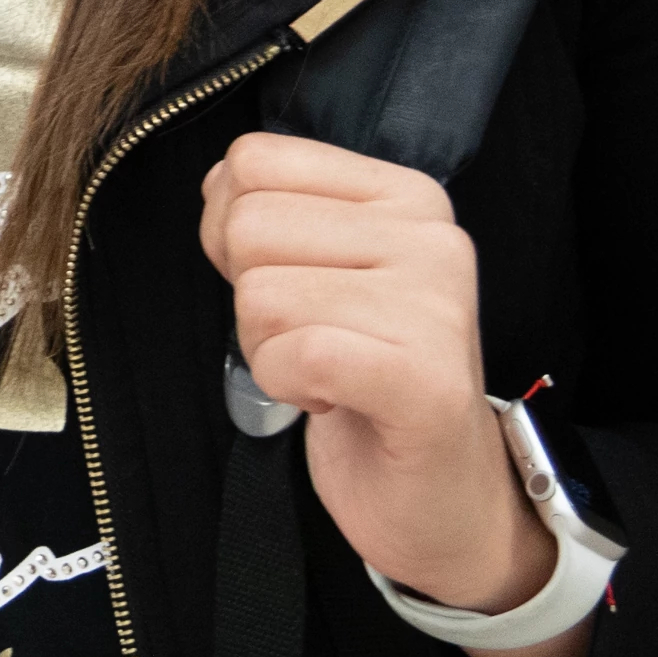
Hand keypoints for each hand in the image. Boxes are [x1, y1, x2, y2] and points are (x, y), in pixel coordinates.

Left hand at [195, 133, 555, 628]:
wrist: (442, 495)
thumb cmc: (371, 383)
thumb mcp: (326, 275)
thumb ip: (278, 217)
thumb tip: (215, 182)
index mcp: (406, 196)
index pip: (255, 161)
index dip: (228, 228)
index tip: (282, 282)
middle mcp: (430, 236)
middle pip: (249, 226)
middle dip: (249, 297)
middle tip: (307, 340)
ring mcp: (434, 305)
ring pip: (261, 295)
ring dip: (268, 352)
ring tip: (326, 374)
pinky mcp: (423, 377)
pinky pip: (296, 355)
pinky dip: (289, 388)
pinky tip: (333, 400)